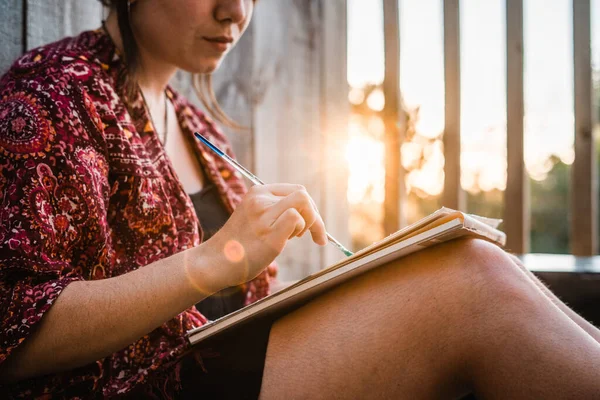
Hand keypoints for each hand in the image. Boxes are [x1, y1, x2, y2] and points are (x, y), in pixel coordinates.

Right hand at [204, 184, 327, 287]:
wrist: (214, 262)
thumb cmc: (238, 245)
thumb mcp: (254, 217)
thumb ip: (274, 210)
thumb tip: (307, 214)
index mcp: (257, 192)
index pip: (297, 190)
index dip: (310, 207)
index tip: (311, 225)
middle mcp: (260, 200)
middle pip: (304, 195)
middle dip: (316, 216)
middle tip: (317, 236)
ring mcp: (264, 216)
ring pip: (303, 203)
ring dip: (310, 222)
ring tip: (296, 238)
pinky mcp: (269, 234)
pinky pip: (296, 219)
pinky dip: (301, 229)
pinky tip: (291, 241)